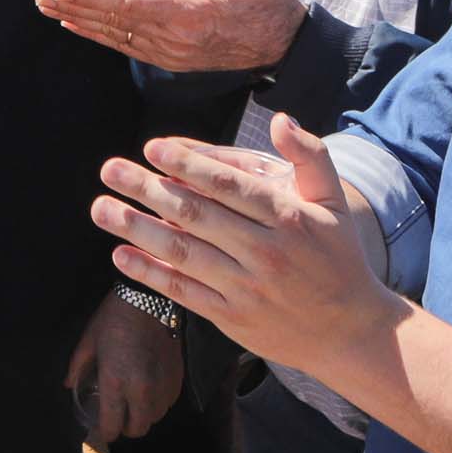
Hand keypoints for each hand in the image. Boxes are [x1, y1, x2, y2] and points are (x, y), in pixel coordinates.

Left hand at [66, 287, 181, 447]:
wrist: (149, 300)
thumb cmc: (113, 319)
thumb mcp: (89, 342)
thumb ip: (78, 368)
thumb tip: (68, 386)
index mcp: (116, 382)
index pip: (113, 424)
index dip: (106, 432)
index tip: (102, 429)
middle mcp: (142, 391)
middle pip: (138, 429)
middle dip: (125, 428)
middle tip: (117, 418)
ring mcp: (162, 386)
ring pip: (155, 418)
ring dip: (142, 416)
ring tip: (132, 404)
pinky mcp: (177, 379)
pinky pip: (168, 404)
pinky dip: (157, 404)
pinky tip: (147, 392)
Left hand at [94, 114, 403, 380]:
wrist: (351, 331)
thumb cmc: (338, 257)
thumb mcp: (334, 203)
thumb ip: (310, 157)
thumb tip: (280, 120)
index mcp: (288, 219)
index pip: (229, 186)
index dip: (188, 165)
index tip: (152, 148)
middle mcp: (265, 252)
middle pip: (196, 215)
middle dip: (147, 190)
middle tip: (110, 169)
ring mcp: (247, 287)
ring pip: (183, 253)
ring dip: (136, 229)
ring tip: (100, 208)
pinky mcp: (233, 317)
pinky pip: (184, 292)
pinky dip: (150, 274)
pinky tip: (120, 255)